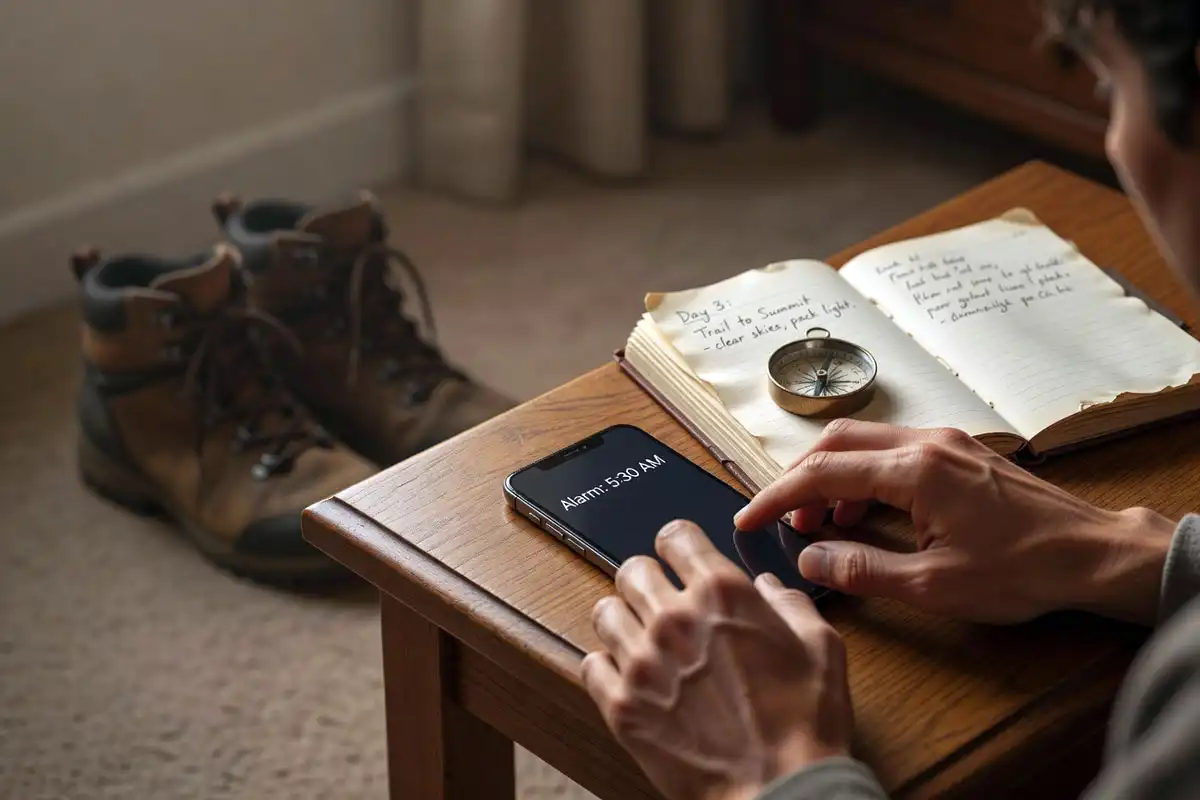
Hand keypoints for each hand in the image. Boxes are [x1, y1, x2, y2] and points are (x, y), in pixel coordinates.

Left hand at [581, 520, 851, 799]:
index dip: (678, 544)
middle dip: (647, 580)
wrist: (781, 788)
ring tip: (641, 637)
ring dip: (624, 619)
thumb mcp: (821, 647)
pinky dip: (607, 666)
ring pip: (605, 612)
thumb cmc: (806, 722)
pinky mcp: (622, 706)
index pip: (674, 536)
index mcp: (722, 593)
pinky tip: (629, 676)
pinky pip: (590, 665)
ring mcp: (642, 662)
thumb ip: (790, 604)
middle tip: (660, 600)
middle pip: (632, 570)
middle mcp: (674, 618)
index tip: (679, 555)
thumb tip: (769, 587)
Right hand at [735, 420, 1175, 624]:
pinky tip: (866, 514)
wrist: (1092, 554)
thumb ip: (863, 569)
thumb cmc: (1023, 570)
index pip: (822, 474)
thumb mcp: (935, 585)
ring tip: (823, 526)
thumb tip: (810, 558)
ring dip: (832, 477)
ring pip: (863, 442)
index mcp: (915, 471)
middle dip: (799, 480)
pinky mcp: (959, 452)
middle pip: (836, 442)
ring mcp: (946, 442)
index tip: (748, 519)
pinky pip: (892, 451)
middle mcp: (926, 443)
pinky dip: (863, 476)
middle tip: (784, 522)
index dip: (777, 497)